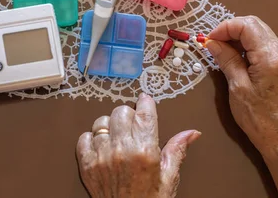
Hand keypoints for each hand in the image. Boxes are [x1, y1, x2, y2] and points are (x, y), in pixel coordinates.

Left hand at [76, 93, 200, 197]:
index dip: (145, 103)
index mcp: (145, 151)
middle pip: (121, 112)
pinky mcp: (86, 164)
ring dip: (110, 127)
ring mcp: (101, 156)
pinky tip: (103, 148)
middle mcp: (121, 150)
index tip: (145, 100)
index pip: (145, 113)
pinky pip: (84, 137)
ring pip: (102, 122)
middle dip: (129, 116)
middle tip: (134, 127)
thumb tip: (192, 133)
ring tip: (118, 139)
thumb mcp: (169, 177)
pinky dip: (92, 139)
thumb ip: (177, 150)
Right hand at [208, 16, 277, 197]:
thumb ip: (226, 59)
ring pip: (259, 32)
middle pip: (254, 24)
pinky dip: (246, 44)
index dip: (225, 28)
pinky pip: (263, 43)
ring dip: (238, 36)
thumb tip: (212, 42)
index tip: (209, 40)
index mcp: (270, 57)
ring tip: (221, 50)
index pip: (247, 26)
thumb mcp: (236, 86)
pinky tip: (234, 56)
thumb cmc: (256, 115)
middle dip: (230, 29)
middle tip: (213, 44)